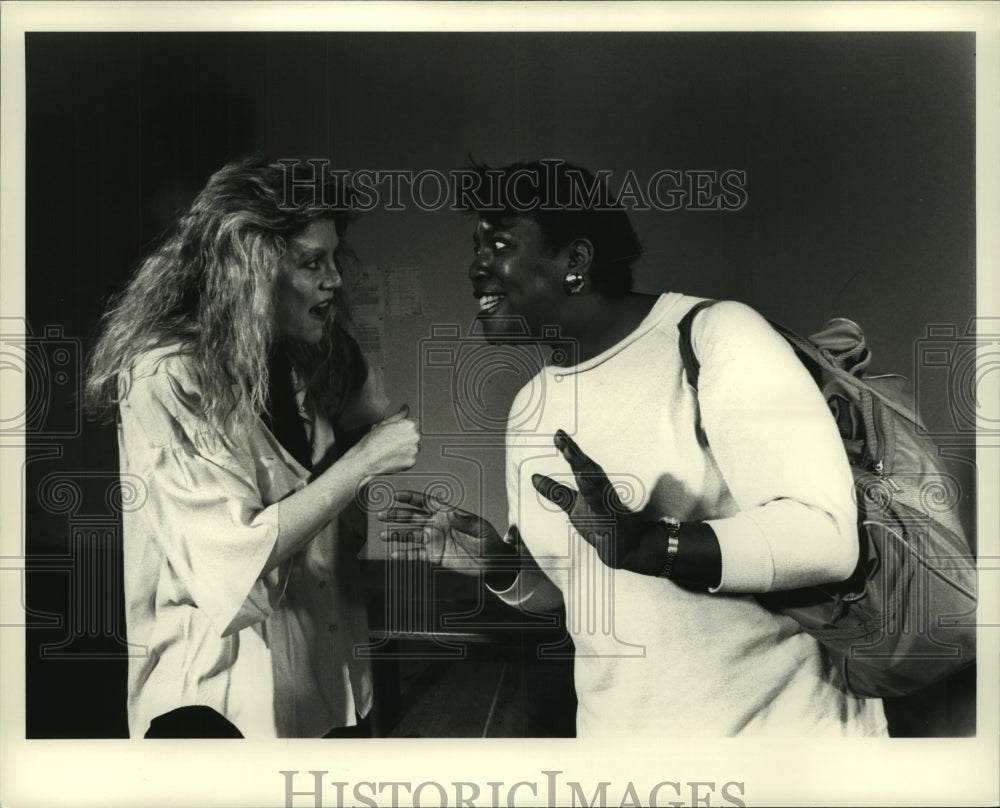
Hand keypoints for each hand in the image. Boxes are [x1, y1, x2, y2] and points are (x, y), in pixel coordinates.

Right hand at [347, 405, 419, 479]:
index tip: (396, 432)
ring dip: (405, 448)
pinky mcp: (411, 462)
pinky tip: (392, 457)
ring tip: (391, 450)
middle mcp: (415, 437)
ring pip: (413, 447)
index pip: (414, 423)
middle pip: (414, 435)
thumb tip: (406, 407)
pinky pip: (410, 458)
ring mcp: (414, 450)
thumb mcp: (385, 423)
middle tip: (391, 442)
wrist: (366, 459)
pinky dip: (403, 458)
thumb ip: (399, 414)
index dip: (404, 427)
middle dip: (406, 438)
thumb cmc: (373, 441)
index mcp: (409, 425)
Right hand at [377, 490, 515, 577]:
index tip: (396, 495)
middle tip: (381, 515)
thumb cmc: (489, 540)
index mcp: (447, 513)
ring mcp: (435, 540)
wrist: (492, 561)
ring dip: (397, 535)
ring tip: (382, 535)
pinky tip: (393, 554)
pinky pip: (416, 554)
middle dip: (397, 515)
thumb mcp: (480, 528)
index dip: (410, 498)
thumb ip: (465, 521)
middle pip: (413, 517)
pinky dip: (405, 554)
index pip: (426, 502)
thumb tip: (451, 513)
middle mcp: (437, 525)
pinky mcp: (435, 555)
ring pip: (411, 535)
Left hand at [531, 429, 643, 569]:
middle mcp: (599, 487)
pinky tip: (582, 479)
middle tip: (560, 436)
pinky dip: (590, 490)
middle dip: (572, 450)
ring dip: (580, 464)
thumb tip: (533, 477)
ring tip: (567, 451)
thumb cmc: (598, 521)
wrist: (621, 546)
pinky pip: (597, 501)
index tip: (557, 433)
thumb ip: (554, 491)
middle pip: (584, 465)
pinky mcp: (607, 514)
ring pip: (591, 479)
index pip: (578, 462)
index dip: (568, 447)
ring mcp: (604, 499)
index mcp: (590, 482)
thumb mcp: (572, 505)